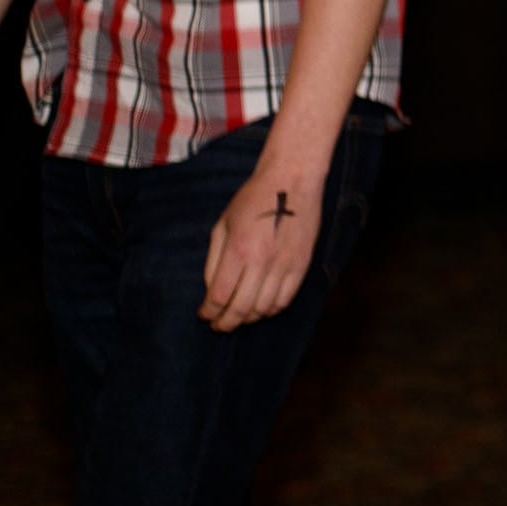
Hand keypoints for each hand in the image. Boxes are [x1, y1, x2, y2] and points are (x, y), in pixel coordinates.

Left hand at [201, 167, 323, 330]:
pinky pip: (286, 299)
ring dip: (248, 318)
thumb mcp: (223, 224)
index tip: (203, 315)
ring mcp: (285, 265)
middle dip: (226, 322)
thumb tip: (211, 289)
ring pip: (264, 308)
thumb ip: (215, 259)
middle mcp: (262, 262)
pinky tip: (262, 308)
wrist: (293, 180)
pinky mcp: (302, 264)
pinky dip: (271, 309)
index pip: (219, 295)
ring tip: (239, 316)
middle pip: (241, 308)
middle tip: (219, 325)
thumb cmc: (253, 199)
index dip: (208, 311)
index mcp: (238, 250)